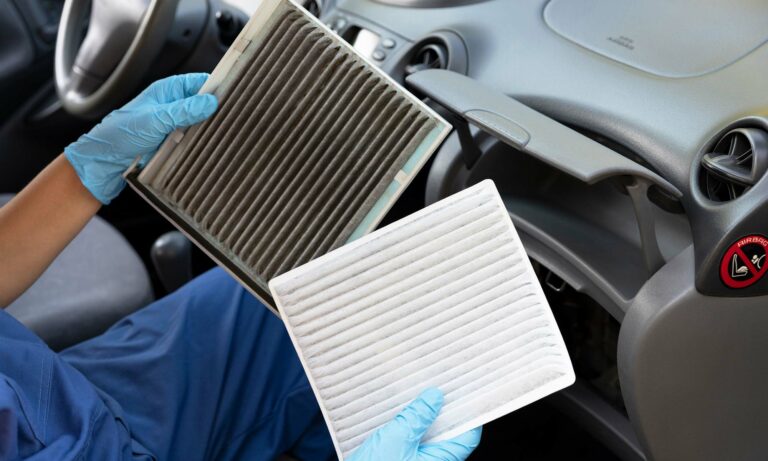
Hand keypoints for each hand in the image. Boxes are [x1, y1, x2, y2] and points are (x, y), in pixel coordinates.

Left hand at [64, 73, 217, 203]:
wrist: (103, 162)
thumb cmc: (120, 135)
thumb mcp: (156, 120)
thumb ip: (185, 110)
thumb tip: (211, 102)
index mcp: (166, 91)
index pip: (199, 82)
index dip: (216, 86)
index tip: (232, 95)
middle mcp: (171, 105)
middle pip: (203, 103)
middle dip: (214, 110)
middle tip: (229, 118)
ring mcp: (172, 124)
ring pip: (200, 122)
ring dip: (207, 128)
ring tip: (220, 133)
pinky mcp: (172, 142)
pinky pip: (193, 139)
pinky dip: (200, 141)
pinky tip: (207, 146)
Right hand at [348, 388, 481, 460]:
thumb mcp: (397, 438)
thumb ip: (417, 416)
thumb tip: (435, 397)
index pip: (467, 437)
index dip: (468, 414)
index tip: (464, 392)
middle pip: (447, 435)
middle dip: (442, 411)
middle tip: (435, 387)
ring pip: (428, 437)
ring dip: (422, 418)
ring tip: (415, 396)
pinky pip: (411, 443)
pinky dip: (408, 427)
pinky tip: (398, 414)